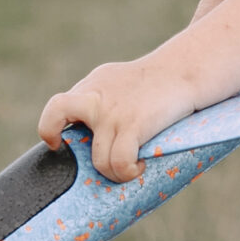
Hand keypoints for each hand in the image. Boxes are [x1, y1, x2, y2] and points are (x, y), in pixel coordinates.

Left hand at [37, 60, 195, 182]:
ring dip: (114, 173)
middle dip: (53, 134)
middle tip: (65, 151)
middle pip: (57, 112)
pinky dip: (129, 172)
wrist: (187, 68)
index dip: (52, 127)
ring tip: (129, 168)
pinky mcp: (133, 124)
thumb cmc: (162, 81)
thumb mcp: (124, 83)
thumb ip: (105, 100)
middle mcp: (97, 97)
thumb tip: (98, 137)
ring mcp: (112, 112)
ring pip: (98, 159)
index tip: (58, 142)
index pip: (58, 106)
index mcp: (93, 86)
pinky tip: (140, 166)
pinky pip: (119, 163)